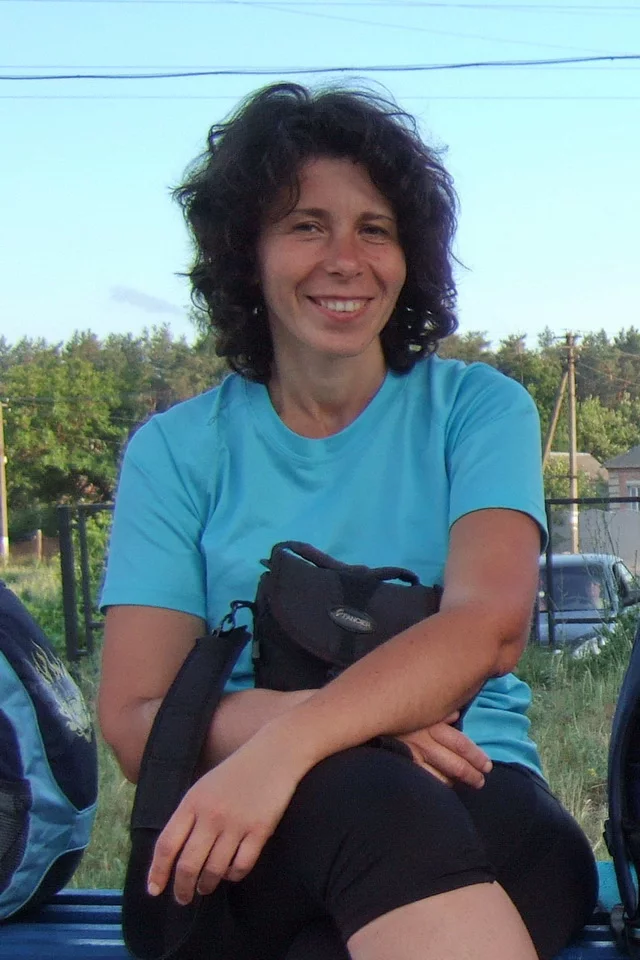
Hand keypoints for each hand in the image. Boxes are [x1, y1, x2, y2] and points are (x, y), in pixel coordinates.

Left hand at [147, 728, 306, 905]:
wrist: (274, 753)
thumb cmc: (237, 771)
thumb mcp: (204, 786)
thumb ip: (189, 815)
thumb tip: (175, 852)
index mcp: (193, 801)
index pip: (167, 844)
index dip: (158, 871)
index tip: (154, 890)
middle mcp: (211, 815)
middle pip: (188, 864)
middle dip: (182, 888)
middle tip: (183, 898)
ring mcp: (236, 824)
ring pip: (214, 870)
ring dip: (207, 885)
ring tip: (205, 887)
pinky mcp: (260, 830)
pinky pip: (241, 866)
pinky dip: (233, 876)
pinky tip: (230, 873)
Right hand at [396, 713, 491, 788]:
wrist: (364, 725)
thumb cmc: (395, 713)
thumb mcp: (419, 707)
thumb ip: (438, 712)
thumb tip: (455, 715)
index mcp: (432, 724)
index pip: (461, 743)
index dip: (476, 756)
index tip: (487, 766)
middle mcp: (425, 741)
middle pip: (455, 763)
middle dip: (472, 774)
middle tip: (481, 781)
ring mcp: (413, 756)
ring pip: (442, 775)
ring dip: (456, 782)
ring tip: (467, 786)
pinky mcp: (402, 766)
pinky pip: (424, 780)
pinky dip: (436, 786)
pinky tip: (443, 790)